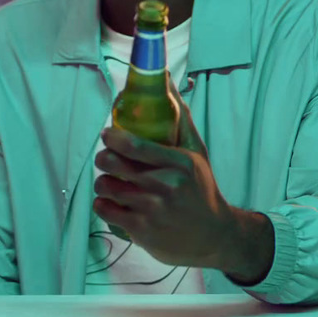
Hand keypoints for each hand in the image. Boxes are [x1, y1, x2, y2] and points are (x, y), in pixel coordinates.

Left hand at [93, 96, 273, 281]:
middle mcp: (166, 186)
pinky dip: (104, 205)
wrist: (214, 236)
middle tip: (107, 160)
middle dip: (103, 159)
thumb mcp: (197, 152)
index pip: (135, 145)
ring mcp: (152, 210)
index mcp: (180, 163)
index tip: (108, 135)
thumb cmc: (201, 189)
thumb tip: (166, 80)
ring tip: (113, 183)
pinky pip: (104, 210)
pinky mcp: (141, 231)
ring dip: (103, 183)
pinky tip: (114, 203)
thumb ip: (180, 117)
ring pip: (105, 187)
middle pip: (112, 164)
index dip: (112, 138)